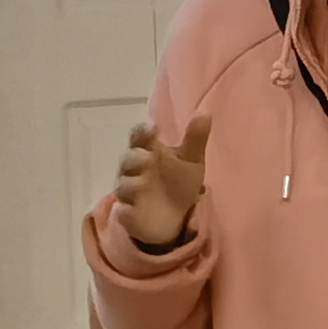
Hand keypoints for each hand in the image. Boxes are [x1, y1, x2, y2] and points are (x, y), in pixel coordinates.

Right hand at [112, 116, 210, 251]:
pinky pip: (122, 211)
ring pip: (123, 185)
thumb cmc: (179, 182)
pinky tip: (129, 210)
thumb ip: (195, 138)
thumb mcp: (191, 160)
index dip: (143, 131)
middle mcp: (134, 170)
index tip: (153, 127)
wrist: (175, 216)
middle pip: (127, 159)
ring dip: (131, 184)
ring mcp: (129, 192)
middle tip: (148, 157)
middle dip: (135, 158)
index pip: (139, 137)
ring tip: (143, 183)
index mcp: (148, 152)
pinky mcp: (128, 214)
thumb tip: (205, 112)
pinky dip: (125, 210)